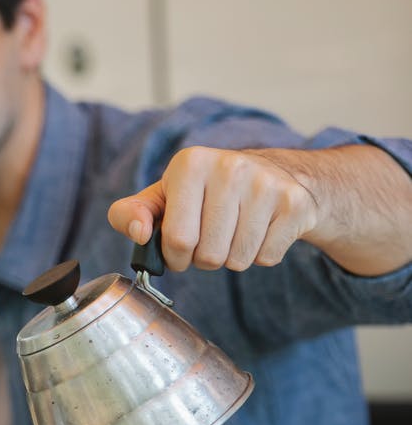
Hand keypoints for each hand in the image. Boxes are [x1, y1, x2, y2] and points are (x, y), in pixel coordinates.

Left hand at [108, 143, 411, 276]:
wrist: (277, 175)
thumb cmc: (207, 193)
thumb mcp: (164, 197)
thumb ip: (130, 214)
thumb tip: (139, 233)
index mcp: (191, 163)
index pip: (176, 239)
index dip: (176, 255)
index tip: (181, 246)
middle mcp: (230, 167)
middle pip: (208, 255)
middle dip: (206, 258)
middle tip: (213, 236)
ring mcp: (265, 184)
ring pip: (238, 260)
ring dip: (233, 257)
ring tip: (237, 230)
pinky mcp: (294, 204)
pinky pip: (266, 258)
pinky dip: (261, 254)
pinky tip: (262, 228)